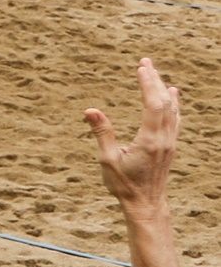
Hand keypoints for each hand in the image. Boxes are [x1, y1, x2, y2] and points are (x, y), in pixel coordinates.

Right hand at [85, 58, 178, 214]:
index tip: (141, 67)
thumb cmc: (124, 184)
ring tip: (154, 72)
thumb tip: (90, 110)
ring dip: (163, 89)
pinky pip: (175, 119)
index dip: (148, 84)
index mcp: (150, 141)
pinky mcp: (169, 146)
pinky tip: (173, 94)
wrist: (145, 204)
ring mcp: (169, 142)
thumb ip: (102, 132)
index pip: (153, 105)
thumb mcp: (108, 159)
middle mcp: (164, 139)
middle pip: (165, 103)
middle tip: (145, 61)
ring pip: (171, 109)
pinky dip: (174, 103)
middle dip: (155, 80)